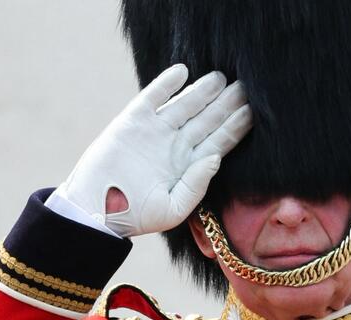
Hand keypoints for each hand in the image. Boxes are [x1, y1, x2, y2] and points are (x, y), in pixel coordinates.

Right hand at [54, 64, 251, 237]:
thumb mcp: (173, 209)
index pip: (220, 141)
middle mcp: (176, 145)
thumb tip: (216, 157)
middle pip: (208, 119)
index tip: (255, 111)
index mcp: (189, 166)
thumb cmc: (135, 217)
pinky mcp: (133, 121)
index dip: (237, 126)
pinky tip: (183, 72)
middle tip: (247, 86)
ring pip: (186, 104)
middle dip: (227, 103)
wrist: (96, 210)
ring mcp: (156, 131)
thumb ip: (196, 185)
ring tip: (221, 77)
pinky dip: (167, 84)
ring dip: (203, 90)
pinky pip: (153, 97)